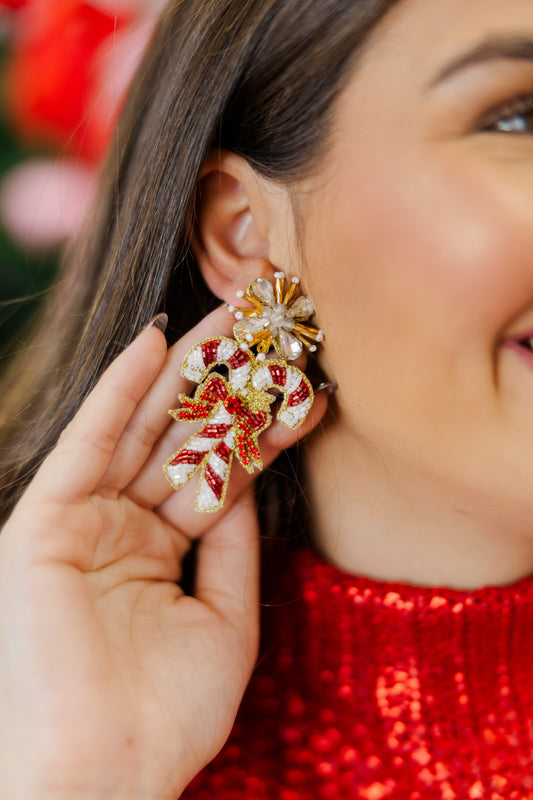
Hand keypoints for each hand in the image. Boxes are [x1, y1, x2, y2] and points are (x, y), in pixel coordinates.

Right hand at [0, 308, 326, 799]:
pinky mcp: (43, 522)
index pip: (215, 474)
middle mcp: (118, 528)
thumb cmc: (168, 712)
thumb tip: (243, 480)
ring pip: (141, 430)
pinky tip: (154, 339)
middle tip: (268, 326)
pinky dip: (118, 390)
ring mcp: (80, 521)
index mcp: (157, 553)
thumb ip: (232, 545)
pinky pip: (87, 443)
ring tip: (228, 314)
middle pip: (179, 440)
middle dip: (224, 383)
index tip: (302, 383)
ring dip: (183, 371)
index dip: (259, 429)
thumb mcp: (225, 618)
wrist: (107, 771)